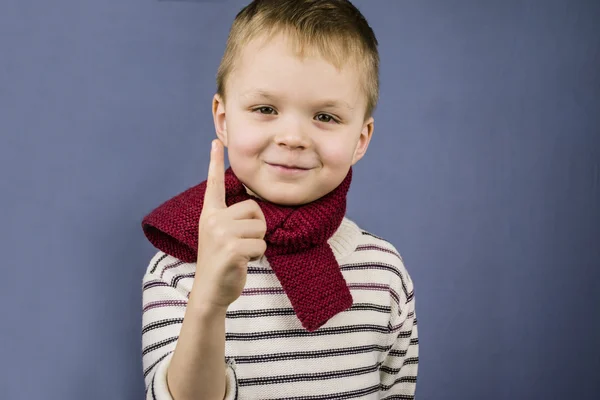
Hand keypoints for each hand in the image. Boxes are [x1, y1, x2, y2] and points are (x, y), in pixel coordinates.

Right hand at [192, 139, 266, 310]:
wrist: (210, 292)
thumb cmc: (222, 264)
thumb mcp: (221, 237)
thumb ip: (232, 221)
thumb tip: (256, 211)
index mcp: (210, 215)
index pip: (213, 184)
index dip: (214, 162)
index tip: (216, 142)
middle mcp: (213, 220)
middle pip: (255, 210)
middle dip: (257, 229)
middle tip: (242, 245)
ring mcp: (221, 234)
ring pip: (261, 228)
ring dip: (258, 244)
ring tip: (241, 254)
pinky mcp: (231, 249)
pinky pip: (261, 244)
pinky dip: (258, 256)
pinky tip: (242, 263)